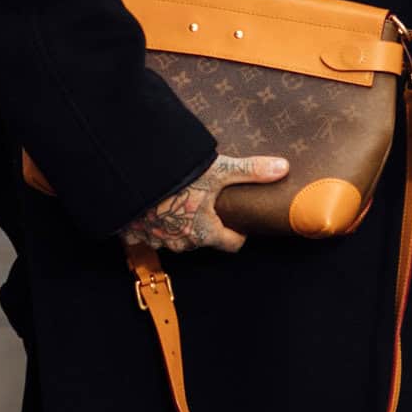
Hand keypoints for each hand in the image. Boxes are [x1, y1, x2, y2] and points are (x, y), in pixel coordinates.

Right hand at [119, 153, 289, 255]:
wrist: (128, 179)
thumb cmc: (174, 178)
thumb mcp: (218, 171)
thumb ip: (250, 172)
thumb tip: (283, 168)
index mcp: (204, 232)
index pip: (231, 244)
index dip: (238, 231)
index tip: (239, 219)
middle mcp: (180, 242)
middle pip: (202, 239)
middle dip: (206, 224)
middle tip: (207, 201)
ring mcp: (155, 240)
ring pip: (174, 237)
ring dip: (177, 223)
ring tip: (179, 200)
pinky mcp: (132, 233)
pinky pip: (145, 233)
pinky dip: (149, 222)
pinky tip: (151, 205)